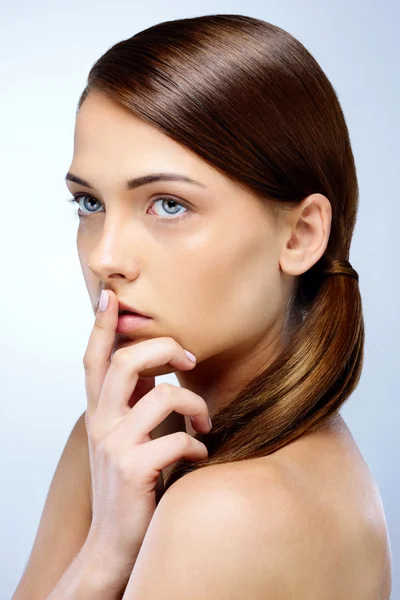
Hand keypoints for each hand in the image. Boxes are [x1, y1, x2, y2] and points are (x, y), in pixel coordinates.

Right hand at [82, 289, 211, 580]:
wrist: (115, 541)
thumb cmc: (130, 480)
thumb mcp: (125, 434)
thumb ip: (134, 400)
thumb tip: (158, 364)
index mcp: (99, 410)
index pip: (94, 358)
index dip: (101, 326)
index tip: (111, 296)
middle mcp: (101, 422)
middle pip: (123, 361)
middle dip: (163, 348)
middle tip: (189, 359)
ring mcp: (116, 446)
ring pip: (162, 396)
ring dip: (195, 404)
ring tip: (205, 422)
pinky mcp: (135, 469)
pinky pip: (178, 438)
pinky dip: (198, 442)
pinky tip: (200, 453)